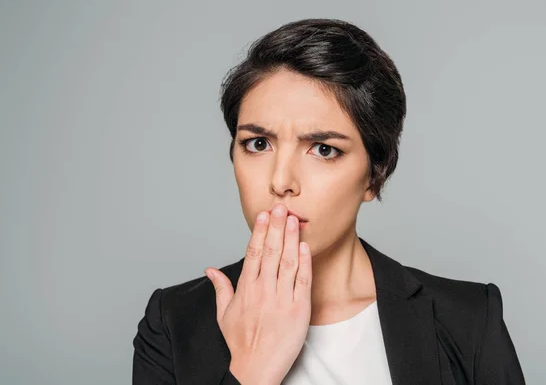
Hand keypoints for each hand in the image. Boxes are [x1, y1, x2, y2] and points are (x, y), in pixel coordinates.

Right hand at [205, 203, 311, 384]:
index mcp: (245, 289)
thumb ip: (221, 288)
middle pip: (270, 251)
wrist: (254, 369)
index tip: (264, 214)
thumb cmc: (240, 343)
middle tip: (282, 207)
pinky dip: (304, 262)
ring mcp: (281, 299)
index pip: (252, 252)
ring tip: (294, 219)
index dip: (259, 231)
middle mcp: (263, 290)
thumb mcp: (224, 314)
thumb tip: (211, 270)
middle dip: (276, 226)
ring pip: (287, 262)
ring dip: (291, 238)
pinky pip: (302, 281)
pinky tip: (305, 247)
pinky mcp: (298, 310)